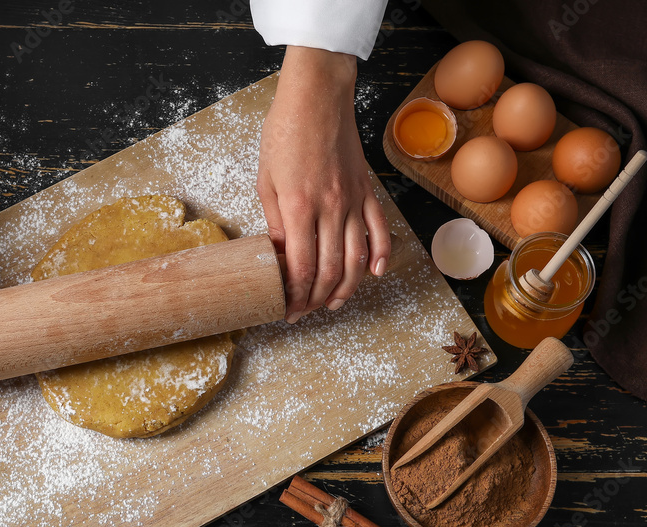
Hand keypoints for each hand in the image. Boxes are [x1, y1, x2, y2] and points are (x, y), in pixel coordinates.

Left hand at [258, 47, 390, 322]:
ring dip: (346, 288)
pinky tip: (375, 274)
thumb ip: (276, 221)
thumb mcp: (266, 179)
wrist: (318, 95)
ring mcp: (354, 200)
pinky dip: (380, 256)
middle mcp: (331, 209)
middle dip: (316, 298)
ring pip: (357, 258)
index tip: (287, 308)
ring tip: (332, 303)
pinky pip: (379, 230)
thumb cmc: (285, 130)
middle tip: (304, 311)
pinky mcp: (367, 190)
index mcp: (300, 207)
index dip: (295, 295)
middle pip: (330, 270)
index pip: (301, 267)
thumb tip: (280, 254)